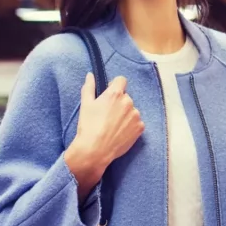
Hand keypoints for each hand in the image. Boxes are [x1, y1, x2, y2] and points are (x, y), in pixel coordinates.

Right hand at [64, 74, 143, 199]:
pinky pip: (137, 122)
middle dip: (119, 103)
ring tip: (113, 126)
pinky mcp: (140, 128)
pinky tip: (119, 132)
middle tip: (108, 115)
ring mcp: (136, 115)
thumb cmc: (88, 126)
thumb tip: (90, 75)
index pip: (121, 80)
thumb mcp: (85, 104)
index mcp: (115, 94)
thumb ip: (89, 87)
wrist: (95, 150)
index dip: (115, 85)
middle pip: (126, 97)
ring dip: (125, 115)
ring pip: (131, 110)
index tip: (110, 94)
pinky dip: (130, 126)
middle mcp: (128, 102)